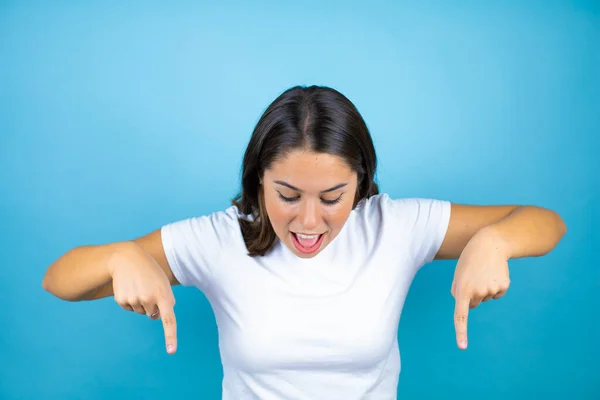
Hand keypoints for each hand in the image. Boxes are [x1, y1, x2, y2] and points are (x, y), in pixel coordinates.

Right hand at [109, 244, 176, 353]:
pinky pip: (129, 308)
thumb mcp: (163, 282)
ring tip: (139, 285)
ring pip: (141, 311)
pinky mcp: (121, 300)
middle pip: (153, 314)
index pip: (169, 319)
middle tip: (148, 287)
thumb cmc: (150, 271)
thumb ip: (166, 300)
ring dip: (141, 302)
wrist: (127, 258)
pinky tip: (129, 287)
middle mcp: (149, 299)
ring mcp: (134, 300)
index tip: (172, 351)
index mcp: (163, 295)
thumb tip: (157, 318)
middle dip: (152, 305)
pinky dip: (130, 300)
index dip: (170, 336)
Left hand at [451, 228, 510, 349]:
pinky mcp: (504, 287)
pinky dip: (495, 286)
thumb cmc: (469, 260)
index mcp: (462, 290)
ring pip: (485, 298)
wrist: (489, 244)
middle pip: (474, 304)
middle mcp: (478, 292)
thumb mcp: (458, 274)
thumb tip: (466, 307)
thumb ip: (458, 292)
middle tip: (473, 276)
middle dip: (472, 294)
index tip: (462, 347)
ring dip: (483, 287)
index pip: (460, 315)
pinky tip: (493, 273)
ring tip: (483, 271)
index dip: (461, 332)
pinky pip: (496, 294)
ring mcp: (492, 289)